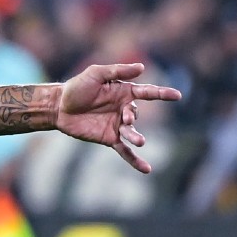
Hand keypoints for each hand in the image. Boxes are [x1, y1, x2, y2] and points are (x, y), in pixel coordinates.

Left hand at [57, 63, 181, 173]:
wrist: (58, 107)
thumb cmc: (76, 87)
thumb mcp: (96, 73)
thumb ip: (117, 71)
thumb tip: (142, 67)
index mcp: (124, 92)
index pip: (147, 93)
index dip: (162, 94)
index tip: (177, 96)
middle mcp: (123, 109)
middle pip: (135, 114)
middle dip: (132, 116)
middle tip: (126, 118)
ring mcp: (117, 125)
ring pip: (132, 133)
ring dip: (136, 137)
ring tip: (139, 141)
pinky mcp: (108, 138)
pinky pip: (124, 151)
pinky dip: (135, 160)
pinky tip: (147, 169)